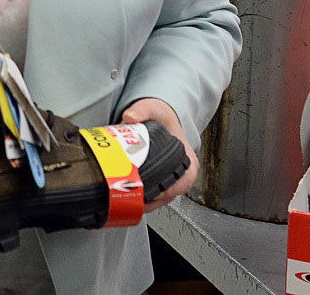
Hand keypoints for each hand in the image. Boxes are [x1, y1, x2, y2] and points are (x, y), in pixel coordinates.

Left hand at [121, 97, 198, 213]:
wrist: (161, 118)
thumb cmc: (163, 117)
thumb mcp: (154, 108)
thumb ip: (142, 110)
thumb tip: (130, 118)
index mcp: (188, 163)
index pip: (176, 188)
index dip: (158, 194)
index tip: (140, 192)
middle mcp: (183, 176)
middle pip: (164, 199)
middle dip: (144, 200)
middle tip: (124, 196)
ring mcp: (173, 182)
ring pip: (157, 201)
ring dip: (141, 201)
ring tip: (122, 197)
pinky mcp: (163, 184)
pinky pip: (152, 197)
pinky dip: (140, 198)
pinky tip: (126, 195)